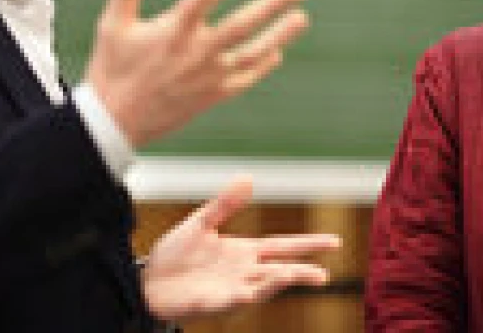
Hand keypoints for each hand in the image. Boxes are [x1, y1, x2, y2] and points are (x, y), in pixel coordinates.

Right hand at [85, 0, 308, 146]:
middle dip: (271, 4)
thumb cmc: (112, 70)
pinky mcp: (212, 96)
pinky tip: (277, 53)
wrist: (113, 124)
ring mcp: (208, 77)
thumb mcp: (113, 27)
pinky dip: (262, 66)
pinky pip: (244, 79)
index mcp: (174, 31)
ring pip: (252, 53)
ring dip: (279, 35)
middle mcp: (197, 53)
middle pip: (242, 25)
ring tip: (302, 17)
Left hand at [142, 177, 341, 320]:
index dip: (308, 244)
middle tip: (324, 274)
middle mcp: (244, 272)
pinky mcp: (213, 303)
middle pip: (280, 270)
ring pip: (262, 287)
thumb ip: (225, 204)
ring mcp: (231, 289)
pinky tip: (249, 291)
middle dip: (302, 272)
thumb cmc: (174, 255)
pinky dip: (243, 296)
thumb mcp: (201, 223)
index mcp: (244, 252)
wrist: (147, 281)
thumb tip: (249, 178)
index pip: (283, 246)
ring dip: (277, 282)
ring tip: (295, 275)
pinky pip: (232, 300)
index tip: (335, 242)